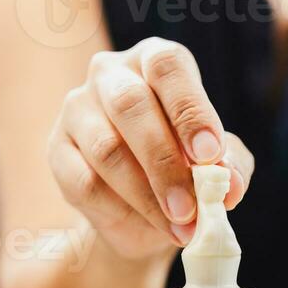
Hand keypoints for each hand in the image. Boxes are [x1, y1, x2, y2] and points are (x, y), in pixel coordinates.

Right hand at [48, 38, 253, 260]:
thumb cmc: (185, 169)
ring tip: (180, 227)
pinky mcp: (58, 151)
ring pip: (107, 149)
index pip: (167, 67)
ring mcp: (77, 110)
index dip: (189, 109)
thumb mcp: (218, 165)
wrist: (142, 212)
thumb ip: (230, 166)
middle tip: (191, 207)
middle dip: (165, 161)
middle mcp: (110, 74)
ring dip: (147, 195)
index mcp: (154, 61)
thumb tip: (230, 184)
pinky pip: (85, 181)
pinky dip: (121, 209)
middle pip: (131, 105)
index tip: (210, 154)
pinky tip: (147, 224)